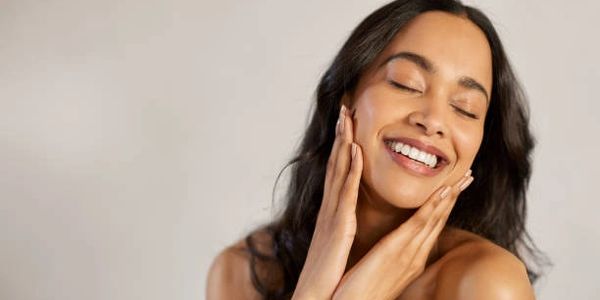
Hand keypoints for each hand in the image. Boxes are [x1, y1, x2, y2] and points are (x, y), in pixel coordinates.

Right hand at [292, 105, 362, 299]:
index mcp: (333, 214)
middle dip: (341, 135)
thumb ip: (342, 227)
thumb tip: (348, 218)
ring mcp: (332, 215)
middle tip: (345, 107)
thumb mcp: (337, 245)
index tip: (348, 125)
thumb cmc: (329, 277)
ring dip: (344, 142)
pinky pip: (345, 192)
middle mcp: (330, 209)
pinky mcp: (338, 226)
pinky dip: (350, 169)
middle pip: (336, 164)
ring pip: (338, 171)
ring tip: (347, 116)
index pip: (339, 173)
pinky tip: (355, 149)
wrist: (316, 298)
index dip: (343, 147)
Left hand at [331, 170, 473, 299]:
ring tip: (463, 177)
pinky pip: (418, 224)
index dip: (445, 206)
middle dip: (455, 198)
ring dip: (450, 196)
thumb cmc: (359, 292)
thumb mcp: (379, 271)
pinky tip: (443, 192)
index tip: (454, 187)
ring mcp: (409, 254)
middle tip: (469, 175)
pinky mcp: (396, 251)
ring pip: (434, 219)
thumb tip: (390, 248)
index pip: (432, 228)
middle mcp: (415, 256)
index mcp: (411, 259)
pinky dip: (432, 207)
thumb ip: (389, 258)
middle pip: (440, 221)